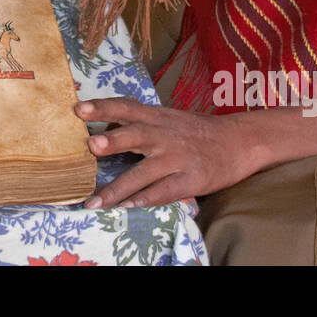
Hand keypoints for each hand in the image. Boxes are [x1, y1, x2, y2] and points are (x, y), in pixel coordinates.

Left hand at [75, 97, 260, 208]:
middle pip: (135, 135)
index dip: (103, 107)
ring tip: (96, 201)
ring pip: (144, 173)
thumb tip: (104, 121)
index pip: (126, 108)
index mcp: (157, 117)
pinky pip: (164, 192)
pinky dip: (145, 200)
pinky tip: (128, 208)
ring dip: (118, 188)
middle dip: (113, 141)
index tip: (79, 108)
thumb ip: (138, 119)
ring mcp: (178, 158)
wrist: (238, 142)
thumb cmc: (195, 131)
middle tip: (91, 146)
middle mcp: (165, 135)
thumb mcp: (167, 117)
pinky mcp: (190, 179)